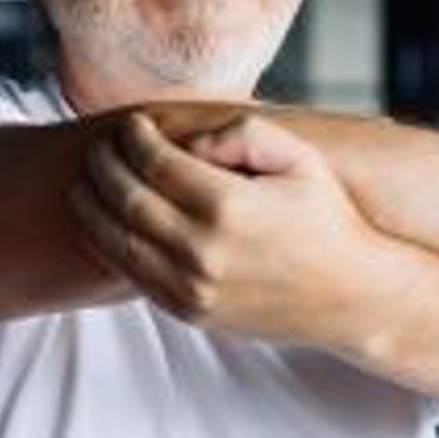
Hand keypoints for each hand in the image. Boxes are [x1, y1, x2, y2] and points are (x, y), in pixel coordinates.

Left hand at [68, 112, 393, 350]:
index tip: (130, 125)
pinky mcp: (189, 311)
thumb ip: (244, 133)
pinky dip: (106, 244)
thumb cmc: (328, 219)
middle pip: (125, 198)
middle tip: (98, 147)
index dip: (133, 139)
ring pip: (116, 240)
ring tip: (85, 180)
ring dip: (91, 205)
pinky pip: (131, 275)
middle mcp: (203, 250)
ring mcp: (192, 287)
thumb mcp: (300, 159)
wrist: (352, 296)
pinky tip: (101, 222)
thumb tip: (190, 140)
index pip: (154, 162)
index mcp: (228, 205)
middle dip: (103, 166)